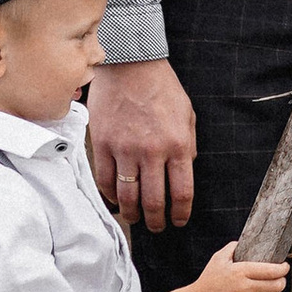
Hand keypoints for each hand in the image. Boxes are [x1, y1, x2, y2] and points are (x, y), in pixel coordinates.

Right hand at [89, 58, 196, 232]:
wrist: (131, 64)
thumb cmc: (162, 87)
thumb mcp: (187, 115)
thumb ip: (188, 146)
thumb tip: (184, 172)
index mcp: (178, 145)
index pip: (182, 193)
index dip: (181, 214)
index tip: (179, 221)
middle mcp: (152, 152)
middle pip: (154, 202)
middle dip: (156, 221)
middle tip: (156, 227)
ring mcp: (125, 150)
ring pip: (128, 196)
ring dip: (133, 214)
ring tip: (137, 219)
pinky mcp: (104, 144)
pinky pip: (106, 180)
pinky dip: (111, 196)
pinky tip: (117, 200)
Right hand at [189, 240, 290, 291]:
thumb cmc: (208, 280)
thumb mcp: (218, 259)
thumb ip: (233, 247)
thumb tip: (246, 241)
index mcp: (241, 272)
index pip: (272, 271)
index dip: (283, 268)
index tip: (285, 267)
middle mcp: (245, 289)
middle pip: (277, 286)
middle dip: (282, 281)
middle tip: (279, 279)